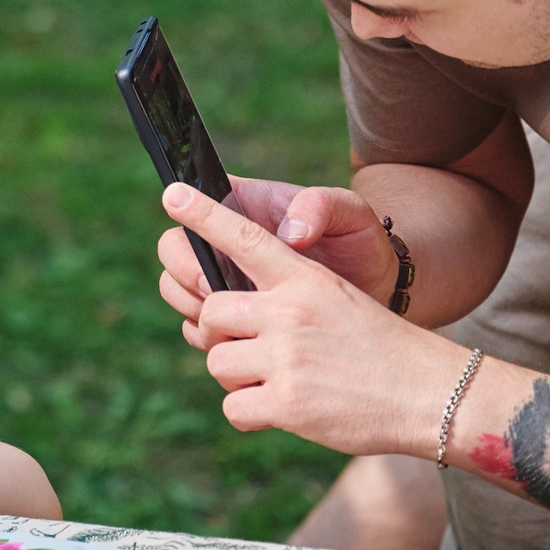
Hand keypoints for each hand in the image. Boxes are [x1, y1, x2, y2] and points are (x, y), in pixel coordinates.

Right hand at [155, 175, 401, 315]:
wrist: (376, 296)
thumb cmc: (362, 245)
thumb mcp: (352, 216)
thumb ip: (321, 207)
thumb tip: (289, 233)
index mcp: (244, 204)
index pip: (192, 202)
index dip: (193, 231)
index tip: (215, 262)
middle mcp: (224, 242)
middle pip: (173, 251)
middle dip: (187, 278)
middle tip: (218, 295)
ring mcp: (225, 281)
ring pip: (178, 292)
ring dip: (195, 311)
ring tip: (232, 325)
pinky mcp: (232, 318)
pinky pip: (198, 328)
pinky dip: (209, 339)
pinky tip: (241, 346)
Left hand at [160, 183, 466, 457]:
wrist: (429, 393)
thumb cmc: (379, 347)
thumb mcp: (337, 299)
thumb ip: (284, 295)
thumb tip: (223, 306)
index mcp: (304, 279)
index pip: (245, 238)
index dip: (204, 216)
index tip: (171, 195)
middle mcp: (290, 312)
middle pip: (210, 312)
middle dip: (219, 334)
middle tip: (247, 347)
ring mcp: (287, 358)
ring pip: (217, 362)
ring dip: (237, 377)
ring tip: (276, 380)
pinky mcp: (287, 404)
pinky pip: (232, 408)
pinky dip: (248, 414)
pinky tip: (281, 409)